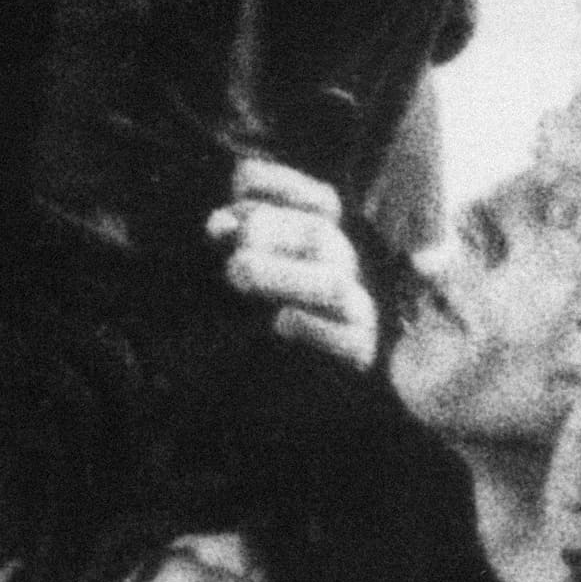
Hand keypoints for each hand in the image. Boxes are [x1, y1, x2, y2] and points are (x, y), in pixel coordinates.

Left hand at [211, 154, 380, 371]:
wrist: (278, 398)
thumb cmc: (257, 330)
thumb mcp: (245, 278)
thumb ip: (235, 245)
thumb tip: (220, 224)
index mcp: (321, 243)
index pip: (320, 200)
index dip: (283, 184)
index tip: (236, 183)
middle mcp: (343, 270)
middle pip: (320, 234)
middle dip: (270, 230)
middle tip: (230, 247)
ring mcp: (357, 311)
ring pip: (332, 283)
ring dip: (281, 274)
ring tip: (237, 273)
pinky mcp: (360, 355)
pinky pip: (346, 336)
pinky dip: (310, 326)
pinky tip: (279, 324)